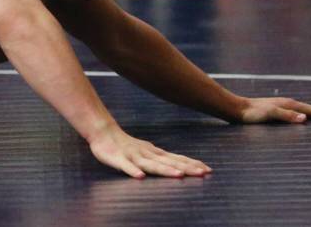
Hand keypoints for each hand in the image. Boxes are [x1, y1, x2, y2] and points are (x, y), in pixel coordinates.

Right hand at [87, 125, 210, 178]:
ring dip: (165, 170)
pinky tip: (140, 176)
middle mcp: (147, 154)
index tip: (208, 169)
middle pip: (168, 162)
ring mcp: (133, 157)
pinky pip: (126, 166)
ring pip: (151, 165)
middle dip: (186, 168)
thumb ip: (162, 159)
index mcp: (154, 153)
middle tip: (203, 173)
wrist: (102, 132)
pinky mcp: (118, 159)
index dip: (191, 164)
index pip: (176, 159)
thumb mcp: (147, 151)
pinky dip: (133, 171)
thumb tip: (181, 165)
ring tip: (179, 176)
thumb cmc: (126, 145)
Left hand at [238, 96, 310, 123]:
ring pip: (299, 108)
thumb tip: (305, 118)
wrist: (236, 109)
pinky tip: (297, 115)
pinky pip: (291, 111)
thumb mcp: (269, 114)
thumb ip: (286, 115)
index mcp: (287, 104)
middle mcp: (284, 103)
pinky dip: (299, 112)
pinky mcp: (272, 109)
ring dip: (310, 111)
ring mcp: (278, 105)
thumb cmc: (252, 113)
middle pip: (306, 107)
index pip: (308, 109)